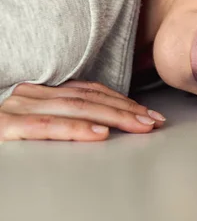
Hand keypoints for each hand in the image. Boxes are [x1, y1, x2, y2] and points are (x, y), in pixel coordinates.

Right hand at [0, 81, 165, 141]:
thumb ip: (64, 115)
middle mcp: (31, 94)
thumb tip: (106, 123)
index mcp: (42, 92)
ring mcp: (17, 109)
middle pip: (90, 99)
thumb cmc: (5, 132)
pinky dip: (76, 129)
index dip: (122, 100)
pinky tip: (99, 134)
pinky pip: (47, 127)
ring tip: (138, 125)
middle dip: (126, 110)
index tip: (148, 113)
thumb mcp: (37, 119)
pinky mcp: (6, 128)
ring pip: (76, 108)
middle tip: (153, 121)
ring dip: (113, 117)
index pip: (90, 91)